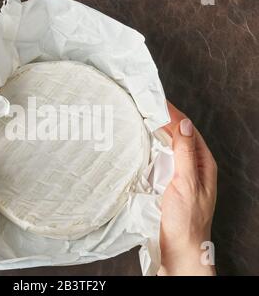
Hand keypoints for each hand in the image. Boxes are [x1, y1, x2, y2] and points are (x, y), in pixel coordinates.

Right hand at [158, 102, 216, 275]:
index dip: (174, 114)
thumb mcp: (186, 183)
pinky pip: (166, 158)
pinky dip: (157, 147)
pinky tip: (148, 145)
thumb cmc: (185, 220)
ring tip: (147, 119)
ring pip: (174, 146)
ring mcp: (184, 174)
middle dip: (167, 119)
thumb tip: (184, 124)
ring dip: (162, 132)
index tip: (158, 102)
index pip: (189, 130)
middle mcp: (195, 166)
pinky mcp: (173, 183)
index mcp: (203, 163)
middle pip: (182, 136)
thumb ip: (185, 153)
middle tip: (149, 106)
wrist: (180, 248)